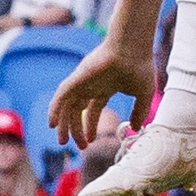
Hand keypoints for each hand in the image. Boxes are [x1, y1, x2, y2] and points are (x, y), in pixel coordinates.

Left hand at [54, 39, 157, 162]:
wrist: (132, 48)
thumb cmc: (140, 66)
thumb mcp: (143, 94)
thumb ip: (139, 112)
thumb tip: (136, 128)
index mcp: (106, 87)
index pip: (93, 110)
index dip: (90, 126)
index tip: (90, 141)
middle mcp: (91, 85)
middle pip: (77, 111)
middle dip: (77, 129)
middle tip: (79, 147)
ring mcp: (82, 82)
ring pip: (66, 106)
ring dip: (63, 124)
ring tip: (62, 141)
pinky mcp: (77, 78)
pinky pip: (60, 96)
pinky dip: (54, 109)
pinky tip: (52, 124)